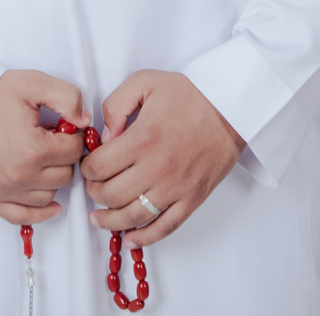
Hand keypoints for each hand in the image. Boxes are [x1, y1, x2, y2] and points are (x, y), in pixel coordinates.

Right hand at [0, 69, 88, 225]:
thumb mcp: (32, 83)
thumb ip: (67, 97)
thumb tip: (85, 121)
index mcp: (34, 149)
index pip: (75, 150)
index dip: (74, 135)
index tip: (63, 127)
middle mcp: (20, 176)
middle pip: (65, 174)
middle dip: (64, 156)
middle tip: (53, 140)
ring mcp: (4, 190)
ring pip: (49, 195)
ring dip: (53, 178)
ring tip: (42, 158)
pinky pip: (22, 216)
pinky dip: (40, 213)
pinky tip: (52, 206)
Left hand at [81, 70, 243, 243]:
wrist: (233, 108)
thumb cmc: (192, 94)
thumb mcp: (147, 82)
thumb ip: (117, 105)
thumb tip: (105, 138)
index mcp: (143, 139)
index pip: (98, 168)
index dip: (86, 169)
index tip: (88, 166)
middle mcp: (156, 168)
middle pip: (110, 194)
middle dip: (94, 192)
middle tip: (93, 185)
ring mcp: (175, 187)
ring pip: (132, 216)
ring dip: (109, 220)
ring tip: (98, 217)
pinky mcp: (192, 199)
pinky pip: (164, 227)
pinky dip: (144, 238)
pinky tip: (130, 238)